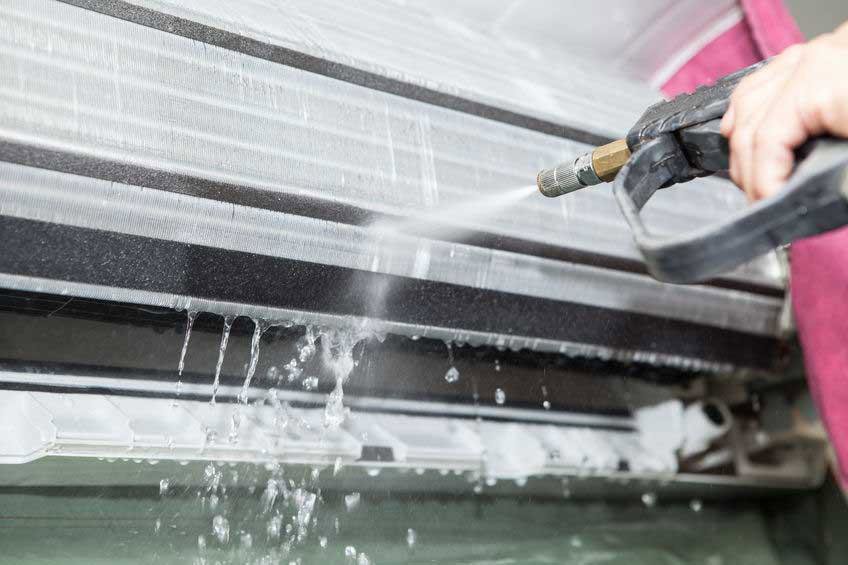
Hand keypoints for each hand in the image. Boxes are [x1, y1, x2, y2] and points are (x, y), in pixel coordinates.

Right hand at [720, 23, 847, 200]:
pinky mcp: (817, 56)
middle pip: (749, 127)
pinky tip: (739, 135)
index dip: (763, 185)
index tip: (768, 208)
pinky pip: (759, 83)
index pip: (764, 143)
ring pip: (745, 103)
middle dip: (749, 173)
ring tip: (752, 180)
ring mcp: (811, 56)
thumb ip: (835, 174)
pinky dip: (743, 112)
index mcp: (823, 85)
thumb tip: (802, 199)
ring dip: (741, 147)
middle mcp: (811, 65)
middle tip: (760, 202)